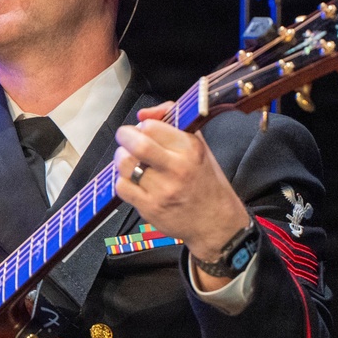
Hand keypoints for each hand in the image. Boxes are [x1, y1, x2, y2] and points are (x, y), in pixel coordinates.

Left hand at [114, 102, 250, 286]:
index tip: (144, 130)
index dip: (143, 126)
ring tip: (129, 160)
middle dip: (124, 136)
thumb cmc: (205, 181)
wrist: (215, 222)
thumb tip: (143, 114)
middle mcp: (177, 169)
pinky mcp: (150, 208)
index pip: (153, 126)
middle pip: (137, 144)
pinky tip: (132, 181)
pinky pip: (122, 187)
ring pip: (124, 165)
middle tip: (125, 138)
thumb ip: (172, 122)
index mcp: (190, 149)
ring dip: (121, 158)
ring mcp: (163, 191)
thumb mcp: (199, 146)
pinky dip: (122, 181)